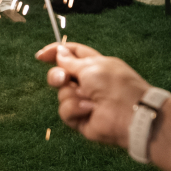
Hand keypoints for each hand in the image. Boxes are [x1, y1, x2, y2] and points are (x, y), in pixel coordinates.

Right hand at [36, 42, 150, 149]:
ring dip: (72, 95)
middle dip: (57, 76)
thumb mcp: (91, 66)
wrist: (130, 114)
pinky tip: (89, 110)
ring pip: (62, 94)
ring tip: (88, 99)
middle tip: (63, 78)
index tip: (40, 56)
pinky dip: (76, 109)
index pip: (71, 54)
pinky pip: (66, 111)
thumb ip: (71, 61)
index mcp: (94, 65)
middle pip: (60, 75)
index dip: (55, 52)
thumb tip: (59, 51)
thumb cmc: (115, 84)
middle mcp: (88, 83)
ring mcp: (83, 101)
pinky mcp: (80, 119)